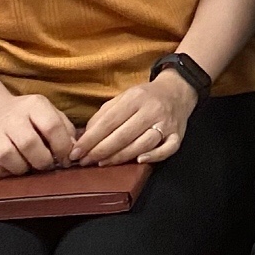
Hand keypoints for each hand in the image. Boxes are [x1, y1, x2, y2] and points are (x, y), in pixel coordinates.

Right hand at [0, 92, 76, 179]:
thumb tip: (73, 152)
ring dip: (21, 168)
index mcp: (33, 105)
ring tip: (27, 166)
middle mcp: (11, 117)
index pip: (52, 127)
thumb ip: (64, 129)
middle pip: (29, 143)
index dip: (62, 147)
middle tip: (46, 165)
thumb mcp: (49, 113)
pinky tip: (6, 170)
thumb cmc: (27, 119)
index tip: (66, 158)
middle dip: (42, 161)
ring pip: (7, 156)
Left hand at [75, 71, 198, 166]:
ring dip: (120, 157)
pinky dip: (154, 156)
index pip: (109, 121)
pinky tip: (140, 161)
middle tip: (85, 162)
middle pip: (123, 135)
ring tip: (104, 163)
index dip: (90, 139)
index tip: (75, 153)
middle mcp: (152, 110)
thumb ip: (104, 114)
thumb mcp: (123, 98)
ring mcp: (167, 123)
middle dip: (101, 151)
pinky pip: (167, 149)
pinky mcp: (178, 135)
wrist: (177, 91)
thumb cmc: (145, 97)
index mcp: (135, 98)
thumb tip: (84, 137)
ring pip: (143, 144)